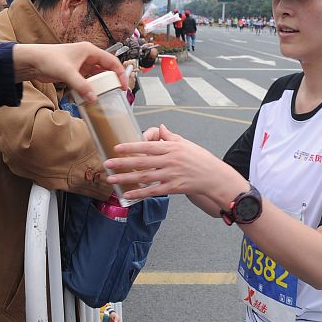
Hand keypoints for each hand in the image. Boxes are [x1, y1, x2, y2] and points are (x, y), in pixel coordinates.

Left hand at [12, 41, 126, 101]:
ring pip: (98, 75)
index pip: (111, 61)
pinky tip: (93, 95)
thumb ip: (82, 86)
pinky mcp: (75, 72)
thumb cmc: (48, 59)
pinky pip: (88, 80)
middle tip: (118, 93)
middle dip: (113, 80)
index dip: (120, 73)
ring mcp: (81, 64)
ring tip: (107, 96)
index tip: (124, 86)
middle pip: (107, 68)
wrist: (32, 61)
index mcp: (89, 50)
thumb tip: (94, 98)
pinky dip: (92, 87)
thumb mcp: (67, 73)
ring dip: (102, 85)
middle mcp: (87, 56)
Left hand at [105, 124, 247, 204]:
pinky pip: (153, 191)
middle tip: (106, 164)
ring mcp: (171, 175)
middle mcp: (170, 161)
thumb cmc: (200, 159)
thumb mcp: (186, 144)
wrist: (215, 177)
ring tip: (111, 179)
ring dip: (126, 178)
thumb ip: (171, 137)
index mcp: (172, 148)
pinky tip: (128, 194)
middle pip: (142, 162)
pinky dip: (140, 193)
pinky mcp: (174, 188)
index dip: (131, 147)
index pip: (148, 146)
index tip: (116, 148)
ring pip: (145, 177)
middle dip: (123, 163)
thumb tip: (160, 127)